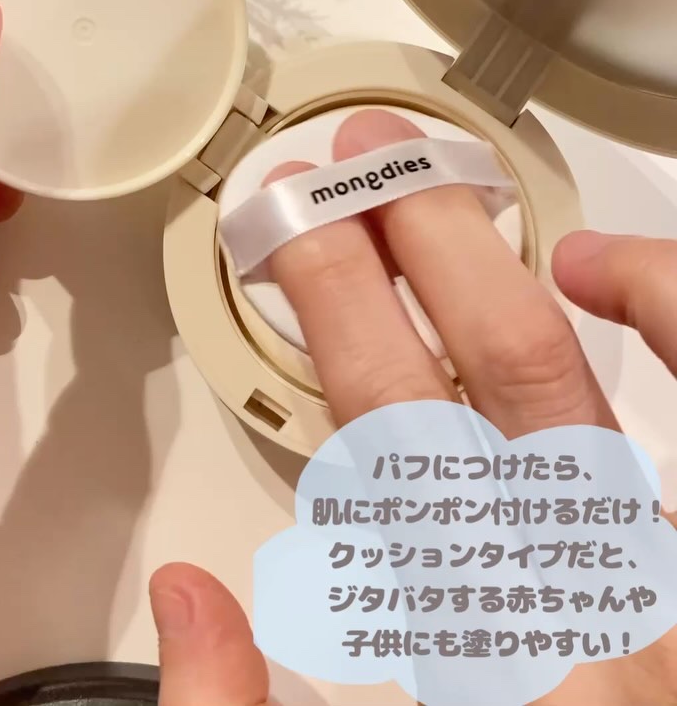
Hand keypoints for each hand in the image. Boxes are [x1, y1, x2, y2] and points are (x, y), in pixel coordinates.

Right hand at [150, 109, 676, 705]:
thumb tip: (190, 605)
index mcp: (506, 672)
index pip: (401, 447)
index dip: (338, 314)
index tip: (298, 232)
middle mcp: (607, 621)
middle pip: (512, 386)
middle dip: (423, 251)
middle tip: (368, 165)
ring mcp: (667, 591)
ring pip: (604, 391)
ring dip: (524, 273)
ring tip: (459, 192)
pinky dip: (668, 318)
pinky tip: (606, 273)